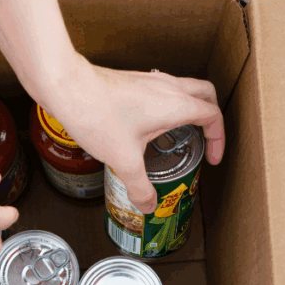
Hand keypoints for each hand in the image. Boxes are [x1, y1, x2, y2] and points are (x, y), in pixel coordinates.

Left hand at [40, 55, 223, 214]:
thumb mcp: (124, 159)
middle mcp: (168, 87)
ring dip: (191, 107)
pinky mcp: (134, 80)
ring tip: (183, 133)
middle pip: (206, 93)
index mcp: (175, 104)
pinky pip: (164, 88)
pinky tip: (152, 123)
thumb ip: (140, 186)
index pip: (213, 115)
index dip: (219, 138)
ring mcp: (150, 80)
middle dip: (212, 116)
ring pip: (185, 87)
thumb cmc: (97, 114)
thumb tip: (148, 204)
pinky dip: (170, 103)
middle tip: (207, 138)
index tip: (213, 157)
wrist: (66, 85)